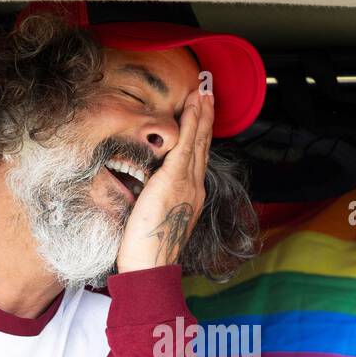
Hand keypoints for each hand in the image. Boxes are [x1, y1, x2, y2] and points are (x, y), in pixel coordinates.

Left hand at [115, 88, 213, 272]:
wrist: (150, 265)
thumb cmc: (147, 248)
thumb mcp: (154, 217)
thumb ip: (156, 198)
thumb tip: (147, 187)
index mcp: (190, 195)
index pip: (196, 157)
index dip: (200, 133)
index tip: (202, 112)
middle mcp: (194, 187)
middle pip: (202, 145)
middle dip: (205, 116)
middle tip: (208, 91)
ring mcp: (187, 183)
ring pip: (197, 141)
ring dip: (201, 113)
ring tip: (204, 91)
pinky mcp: (174, 181)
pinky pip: (186, 146)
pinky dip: (192, 124)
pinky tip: (194, 107)